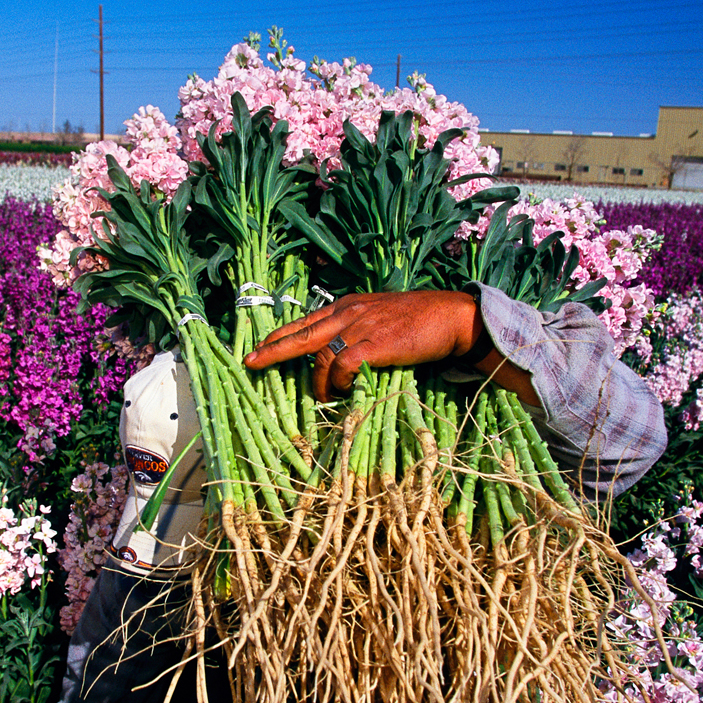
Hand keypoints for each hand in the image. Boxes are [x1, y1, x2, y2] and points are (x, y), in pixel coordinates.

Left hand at [244, 290, 535, 405]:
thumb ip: (358, 329)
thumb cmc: (420, 321)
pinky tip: (343, 390)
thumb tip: (339, 356)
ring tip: (321, 398)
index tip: (259, 348)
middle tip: (251, 364)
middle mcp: (348, 312)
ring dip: (317, 382)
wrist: (451, 317)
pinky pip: (343, 364)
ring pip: (320, 355)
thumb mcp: (381, 317)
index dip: (281, 335)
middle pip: (302, 333)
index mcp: (347, 305)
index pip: (306, 320)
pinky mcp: (375, 343)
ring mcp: (361, 326)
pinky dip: (338, 380)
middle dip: (273, 350)